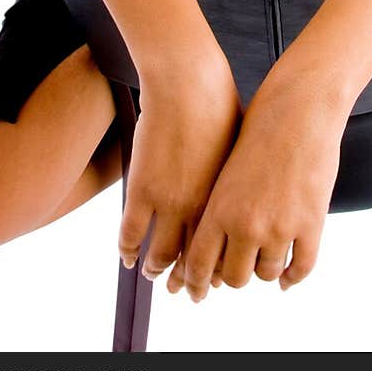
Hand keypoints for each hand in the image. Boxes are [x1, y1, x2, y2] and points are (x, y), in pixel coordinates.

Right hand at [118, 51, 242, 282]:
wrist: (189, 81)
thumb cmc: (219, 103)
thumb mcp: (239, 144)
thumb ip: (236, 171)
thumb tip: (244, 179)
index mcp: (227, 198)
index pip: (222, 251)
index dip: (215, 270)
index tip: (209, 278)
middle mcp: (201, 207)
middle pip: (194, 261)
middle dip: (188, 281)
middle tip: (185, 290)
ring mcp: (170, 201)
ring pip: (160, 255)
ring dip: (156, 270)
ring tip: (154, 274)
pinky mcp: (142, 189)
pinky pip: (130, 233)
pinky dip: (127, 250)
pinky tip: (127, 257)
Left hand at [167, 77, 346, 300]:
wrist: (298, 108)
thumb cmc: (258, 128)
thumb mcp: (226, 170)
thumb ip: (219, 209)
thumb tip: (215, 246)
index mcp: (218, 208)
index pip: (199, 264)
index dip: (196, 283)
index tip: (196, 292)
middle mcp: (246, 224)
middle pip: (234, 278)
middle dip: (235, 275)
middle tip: (238, 268)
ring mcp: (280, 226)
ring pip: (267, 274)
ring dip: (265, 269)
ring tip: (266, 258)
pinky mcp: (311, 224)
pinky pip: (302, 267)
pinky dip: (293, 277)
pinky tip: (287, 276)